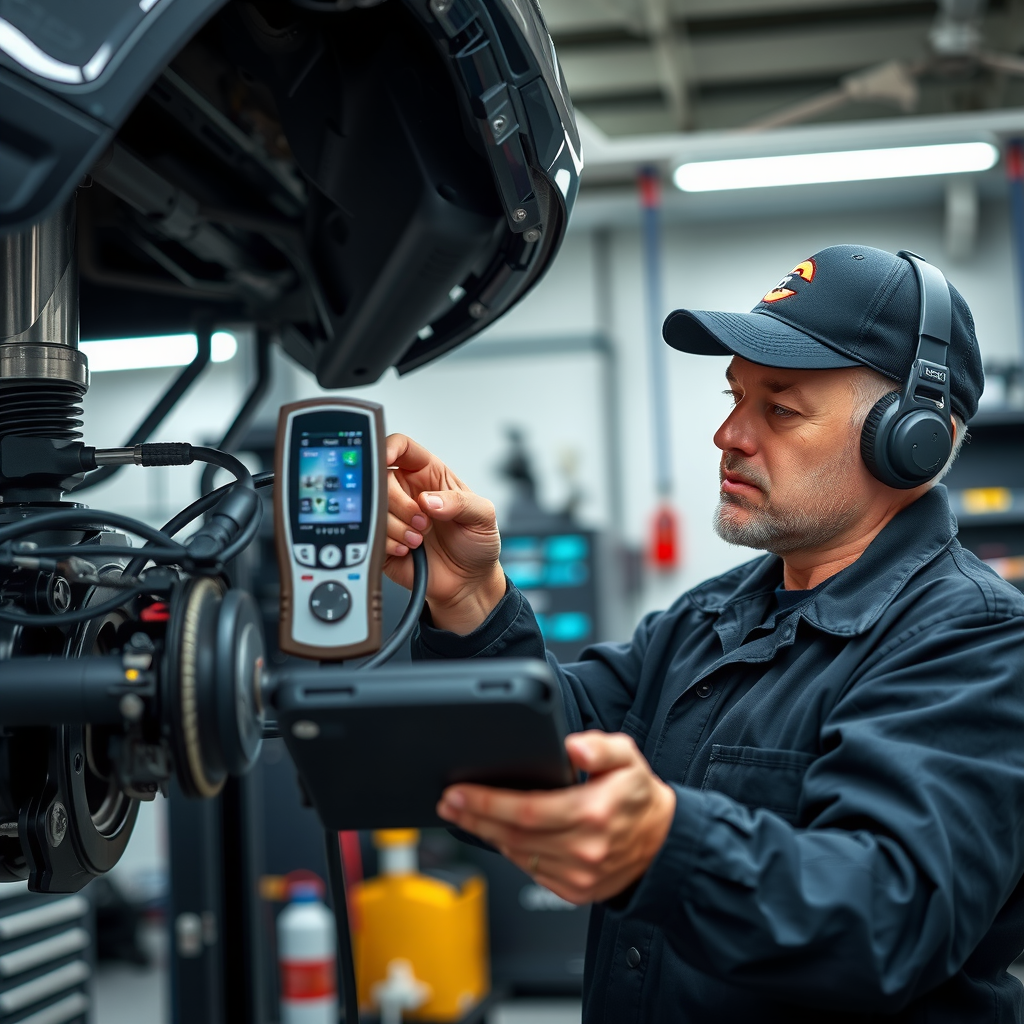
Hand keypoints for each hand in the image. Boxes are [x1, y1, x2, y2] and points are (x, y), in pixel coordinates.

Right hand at [384, 433, 504, 633]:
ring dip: (397, 527)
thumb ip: (460, 501)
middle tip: (423, 522)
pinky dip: (390, 544)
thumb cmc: (476, 544)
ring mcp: (392, 516)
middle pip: (381, 479)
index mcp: (429, 475)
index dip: (389, 447)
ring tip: (420, 540)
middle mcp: (407, 492)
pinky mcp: (382, 541)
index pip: (402, 447)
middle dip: (400, 503)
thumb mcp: (483, 516)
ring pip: (374, 509)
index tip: (387, 458)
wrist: (467, 583)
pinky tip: (409, 550)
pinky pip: (371, 535)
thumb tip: (428, 499)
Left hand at [436, 731, 676, 904]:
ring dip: (486, 835)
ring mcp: (579, 875)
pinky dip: (510, 852)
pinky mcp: (575, 890)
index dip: (487, 802)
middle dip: (474, 817)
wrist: (662, 841)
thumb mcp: (627, 757)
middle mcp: (584, 849)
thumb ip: (599, 746)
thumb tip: (573, 747)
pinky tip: (497, 833)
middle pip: (513, 835)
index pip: (526, 810)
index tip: (460, 792)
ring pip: (518, 855)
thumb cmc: (638, 796)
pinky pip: (531, 870)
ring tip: (465, 814)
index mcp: (593, 813)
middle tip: (450, 802)